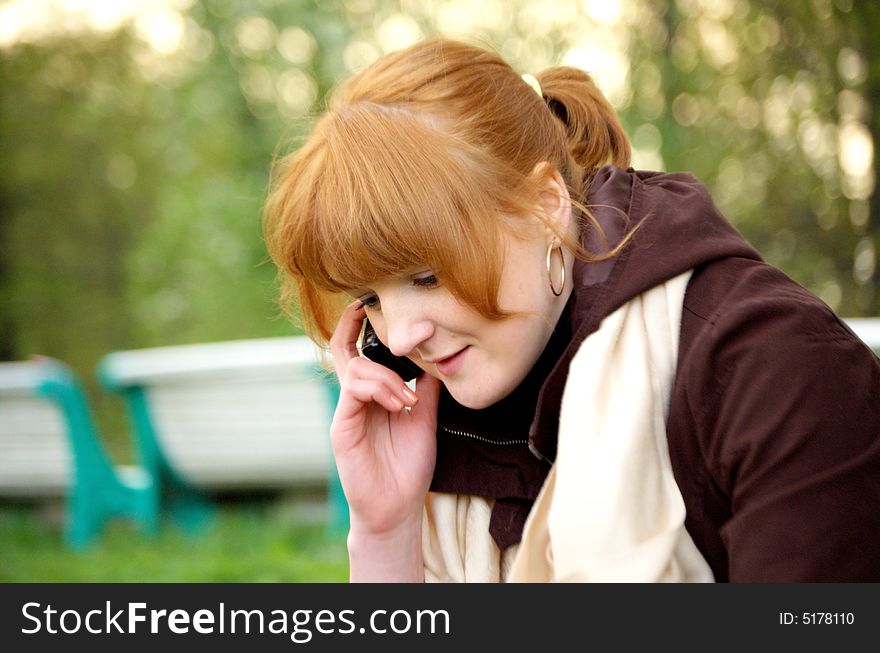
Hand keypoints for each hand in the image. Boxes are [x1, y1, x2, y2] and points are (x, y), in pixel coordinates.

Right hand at [329, 300, 441, 538]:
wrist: (398, 509)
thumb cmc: (408, 467)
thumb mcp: (425, 419)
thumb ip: (426, 390)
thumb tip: (437, 359)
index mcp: (371, 395)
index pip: (360, 353)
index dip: (360, 328)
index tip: (370, 305)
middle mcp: (354, 400)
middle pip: (343, 352)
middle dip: (350, 326)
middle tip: (364, 306)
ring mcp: (345, 413)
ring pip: (356, 370)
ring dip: (387, 377)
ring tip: (408, 399)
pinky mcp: (341, 428)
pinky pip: (353, 392)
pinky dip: (378, 390)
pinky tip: (399, 403)